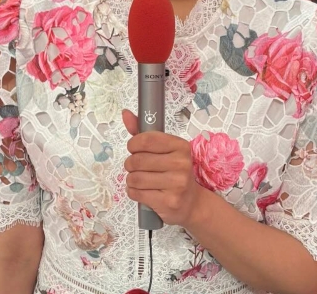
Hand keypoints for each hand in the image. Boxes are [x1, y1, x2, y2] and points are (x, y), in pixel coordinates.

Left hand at [122, 109, 204, 226]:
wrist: (190, 202)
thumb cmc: (173, 172)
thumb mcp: (162, 150)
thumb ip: (142, 132)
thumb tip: (125, 113)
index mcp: (180, 146)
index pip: (147, 140)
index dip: (133, 144)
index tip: (133, 148)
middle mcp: (181, 163)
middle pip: (138, 160)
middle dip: (130, 164)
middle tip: (135, 167)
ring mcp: (177, 184)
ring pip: (135, 178)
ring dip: (131, 179)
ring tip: (139, 180)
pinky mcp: (169, 201)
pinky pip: (137, 193)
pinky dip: (133, 191)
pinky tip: (141, 191)